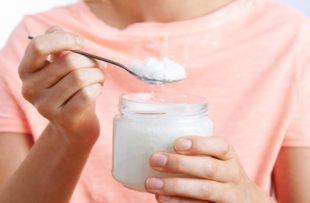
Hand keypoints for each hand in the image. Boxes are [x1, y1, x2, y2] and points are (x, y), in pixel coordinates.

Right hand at [18, 27, 104, 146]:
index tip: (81, 43)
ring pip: (80, 77)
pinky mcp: (63, 118)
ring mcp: (44, 106)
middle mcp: (30, 88)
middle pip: (69, 62)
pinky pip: (87, 94)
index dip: (64, 39)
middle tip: (99, 67)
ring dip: (98, 74)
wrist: (75, 124)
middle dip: (91, 61)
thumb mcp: (62, 66)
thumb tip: (70, 38)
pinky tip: (96, 90)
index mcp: (27, 70)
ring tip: (99, 78)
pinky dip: (97, 88)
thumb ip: (60, 46)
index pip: (38, 46)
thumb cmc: (71, 89)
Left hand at [146, 136, 275, 202]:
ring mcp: (228, 194)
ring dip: (175, 186)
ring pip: (205, 190)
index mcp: (228, 156)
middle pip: (209, 168)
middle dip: (180, 164)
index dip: (199, 144)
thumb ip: (195, 151)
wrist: (245, 200)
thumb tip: (154, 142)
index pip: (220, 146)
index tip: (176, 143)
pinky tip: (161, 198)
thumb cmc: (219, 172)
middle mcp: (231, 174)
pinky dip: (179, 202)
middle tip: (154, 160)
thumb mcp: (215, 157)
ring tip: (151, 183)